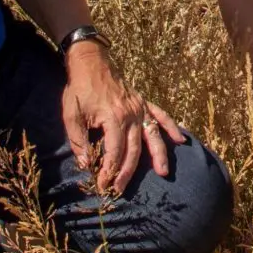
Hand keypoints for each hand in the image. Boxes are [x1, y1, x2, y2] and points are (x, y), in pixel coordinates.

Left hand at [60, 42, 186, 194]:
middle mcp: (131, 114)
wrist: (91, 63)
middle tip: (120, 189)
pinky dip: (172, 127)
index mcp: (113, 118)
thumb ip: (78, 141)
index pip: (114, 152)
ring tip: (163, 172)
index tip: (103, 185)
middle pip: (133, 150)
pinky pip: (161, 116)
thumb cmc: (79, 90)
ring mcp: (140, 108)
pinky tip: (181, 140)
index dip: (108, 171)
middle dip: (127, 172)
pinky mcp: (144, 103)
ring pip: (152, 136)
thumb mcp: (71, 115)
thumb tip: (85, 164)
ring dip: (159, 155)